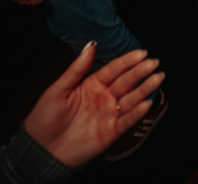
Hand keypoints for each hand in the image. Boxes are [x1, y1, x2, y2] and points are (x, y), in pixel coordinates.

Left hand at [24, 42, 164, 167]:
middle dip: (140, 72)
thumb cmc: (44, 120)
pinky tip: (146, 103)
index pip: (114, 69)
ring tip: (157, 78)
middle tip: (153, 63)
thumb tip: (90, 46)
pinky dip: (137, 113)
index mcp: (93, 84)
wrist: (40, 150)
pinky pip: (127, 120)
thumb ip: (76, 69)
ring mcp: (109, 114)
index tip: (141, 53)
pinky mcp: (111, 131)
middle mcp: (104, 97)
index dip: (128, 61)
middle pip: (126, 82)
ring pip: (131, 99)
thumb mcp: (57, 90)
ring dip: (145, 89)